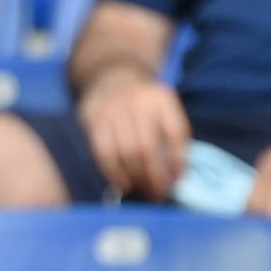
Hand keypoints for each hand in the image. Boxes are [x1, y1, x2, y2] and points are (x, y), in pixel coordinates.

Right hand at [75, 69, 191, 201]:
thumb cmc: (144, 103)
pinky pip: (102, 152)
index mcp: (161, 98)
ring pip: (125, 153)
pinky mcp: (92, 117)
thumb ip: (171, 135)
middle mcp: (136, 101)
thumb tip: (175, 178)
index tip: (177, 180)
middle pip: (148, 148)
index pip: (176, 133)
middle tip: (158, 194)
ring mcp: (112, 108)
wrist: (111, 75)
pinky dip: (113, 172)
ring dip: (136, 178)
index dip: (178, 161)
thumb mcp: (164, 107)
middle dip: (154, 177)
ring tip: (143, 191)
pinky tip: (123, 184)